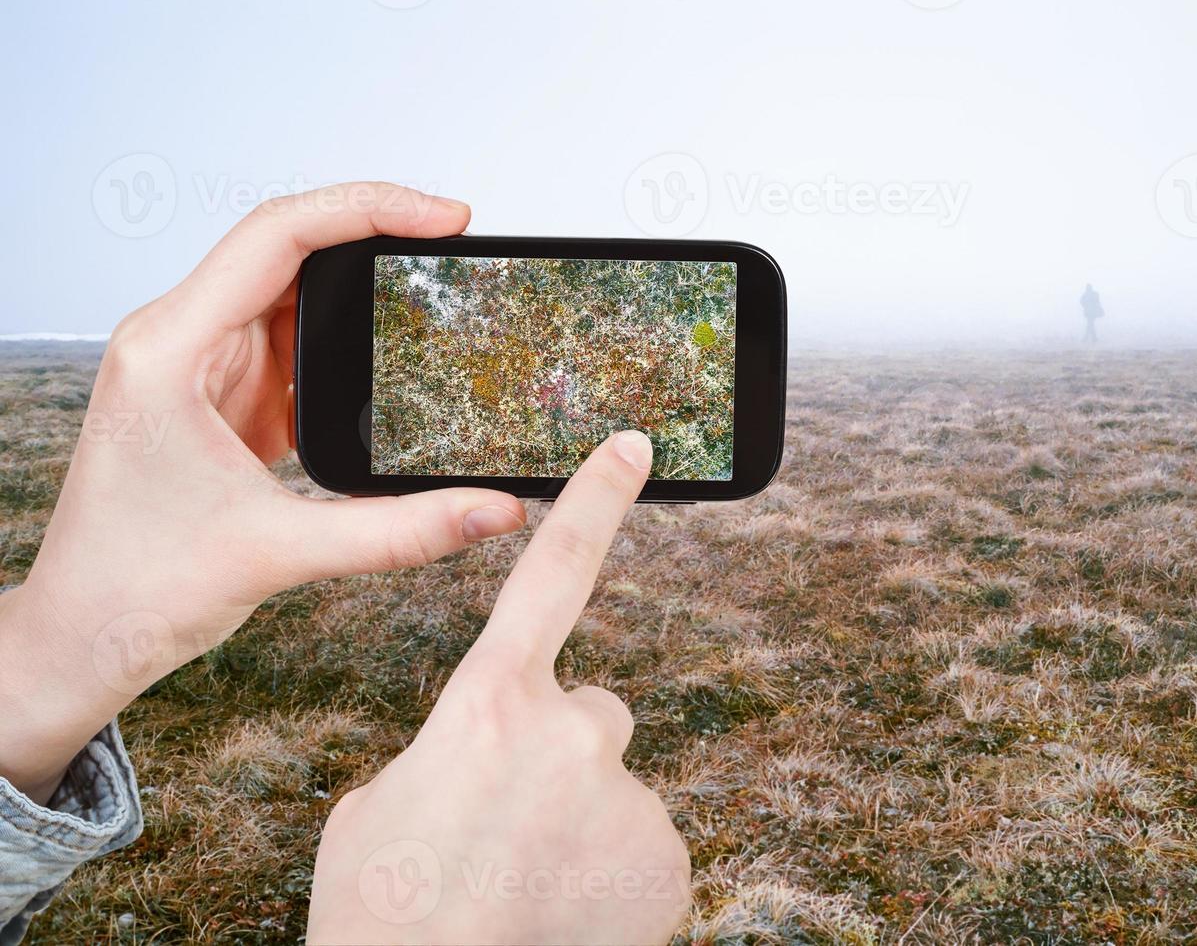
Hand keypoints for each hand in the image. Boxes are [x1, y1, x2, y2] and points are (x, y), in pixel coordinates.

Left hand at [0, 183, 526, 801]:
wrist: (83, 636)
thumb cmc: (137, 587)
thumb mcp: (282, 553)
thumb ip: (400, 531)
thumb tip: (493, 509)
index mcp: (169, 350)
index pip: (276, 235)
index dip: (368, 209)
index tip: (445, 219)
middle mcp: (178, 340)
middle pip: (288, 246)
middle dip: (377, 232)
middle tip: (456, 242)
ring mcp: (199, 366)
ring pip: (293, 291)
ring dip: (364, 287)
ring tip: (437, 287)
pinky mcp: (222, 397)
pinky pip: (293, 342)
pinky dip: (349, 341)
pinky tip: (393, 354)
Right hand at [308, 431, 690, 945]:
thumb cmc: (381, 903)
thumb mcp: (387, 797)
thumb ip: (455, 748)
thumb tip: (484, 761)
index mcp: (489, 701)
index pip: (553, 574)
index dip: (594, 502)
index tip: (635, 446)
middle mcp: (573, 730)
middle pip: (593, 710)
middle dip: (563, 750)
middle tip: (513, 818)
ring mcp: (626, 795)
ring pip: (613, 787)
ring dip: (582, 821)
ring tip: (527, 879)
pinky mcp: (665, 857)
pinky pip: (643, 847)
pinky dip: (614, 875)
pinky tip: (567, 909)